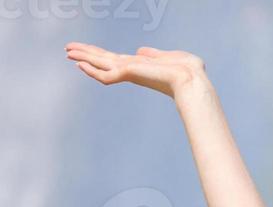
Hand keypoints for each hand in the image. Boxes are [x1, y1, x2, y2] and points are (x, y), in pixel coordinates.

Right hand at [65, 43, 207, 98]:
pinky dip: (93, 70)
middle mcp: (132, 69)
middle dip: (86, 54)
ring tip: (67, 52)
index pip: (114, 59)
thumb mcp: (168, 57)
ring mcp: (130, 72)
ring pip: (100, 65)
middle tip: (67, 49)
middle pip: (103, 60)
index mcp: (140, 66)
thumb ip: (154, 54)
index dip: (99, 54)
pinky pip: (106, 75)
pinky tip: (80, 63)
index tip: (86, 51)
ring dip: (84, 57)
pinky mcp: (130, 74)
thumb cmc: (188, 70)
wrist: (193, 78)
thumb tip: (140, 52)